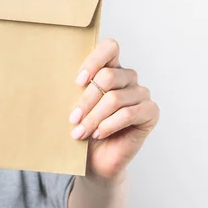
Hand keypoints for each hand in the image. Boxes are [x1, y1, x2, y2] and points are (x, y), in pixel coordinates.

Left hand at [69, 39, 159, 181]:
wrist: (95, 160)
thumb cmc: (83, 129)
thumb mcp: (75, 106)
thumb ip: (75, 90)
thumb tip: (56, 77)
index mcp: (110, 68)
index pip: (110, 47)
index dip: (94, 60)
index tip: (78, 81)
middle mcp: (128, 78)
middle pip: (107, 77)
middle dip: (86, 100)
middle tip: (73, 119)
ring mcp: (141, 94)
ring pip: (115, 98)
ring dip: (94, 117)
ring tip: (80, 132)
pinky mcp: (150, 112)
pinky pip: (128, 114)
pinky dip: (109, 125)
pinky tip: (99, 134)